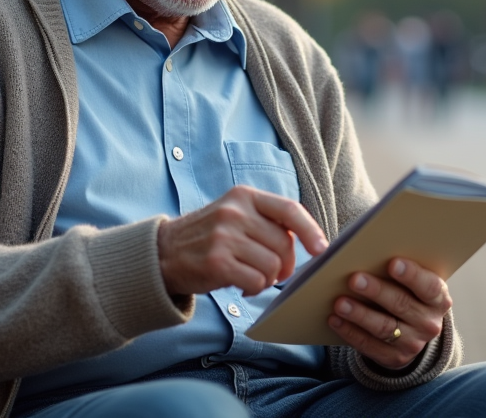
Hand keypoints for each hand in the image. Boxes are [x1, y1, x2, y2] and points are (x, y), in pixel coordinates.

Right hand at [158, 185, 327, 296]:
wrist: (163, 253)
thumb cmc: (208, 237)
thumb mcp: (234, 214)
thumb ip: (266, 221)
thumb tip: (308, 242)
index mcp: (244, 196)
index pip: (289, 210)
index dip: (311, 230)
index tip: (322, 249)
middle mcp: (234, 212)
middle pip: (284, 245)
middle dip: (285, 265)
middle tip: (273, 273)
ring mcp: (224, 237)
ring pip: (272, 266)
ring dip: (268, 279)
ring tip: (251, 277)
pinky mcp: (217, 263)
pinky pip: (257, 282)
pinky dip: (255, 289)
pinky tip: (242, 287)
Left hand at [326, 257, 451, 369]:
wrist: (412, 329)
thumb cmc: (407, 292)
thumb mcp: (413, 281)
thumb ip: (399, 268)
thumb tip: (370, 249)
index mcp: (438, 299)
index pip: (429, 287)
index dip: (412, 275)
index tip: (392, 263)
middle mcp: (429, 323)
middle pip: (401, 305)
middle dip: (376, 291)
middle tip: (354, 279)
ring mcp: (413, 343)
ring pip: (383, 327)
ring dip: (359, 314)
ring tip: (340, 302)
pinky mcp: (394, 358)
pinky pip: (369, 346)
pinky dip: (350, 332)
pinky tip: (334, 319)